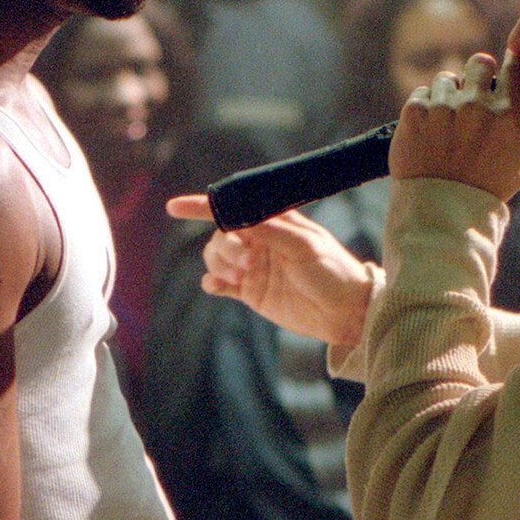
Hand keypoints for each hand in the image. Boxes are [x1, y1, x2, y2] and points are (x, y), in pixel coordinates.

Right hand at [169, 194, 372, 347]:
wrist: (345, 313)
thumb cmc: (332, 271)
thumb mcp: (304, 245)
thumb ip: (268, 231)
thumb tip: (235, 220)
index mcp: (273, 223)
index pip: (232, 209)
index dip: (201, 206)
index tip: (175, 207)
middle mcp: (259, 242)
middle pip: (220, 236)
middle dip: (225, 247)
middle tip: (247, 263)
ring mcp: (253, 267)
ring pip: (215, 259)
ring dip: (220, 265)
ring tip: (242, 277)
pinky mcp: (250, 293)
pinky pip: (218, 283)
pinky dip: (212, 282)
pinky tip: (218, 286)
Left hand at [390, 51, 519, 202]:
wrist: (443, 210)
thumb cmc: (490, 187)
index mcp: (505, 113)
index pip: (513, 66)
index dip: (511, 66)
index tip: (506, 73)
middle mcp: (474, 104)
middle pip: (479, 63)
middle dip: (479, 76)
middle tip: (475, 94)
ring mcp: (442, 107)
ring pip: (447, 78)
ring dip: (450, 93)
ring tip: (449, 118)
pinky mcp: (414, 112)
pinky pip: (421, 93)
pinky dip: (426, 106)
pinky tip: (430, 127)